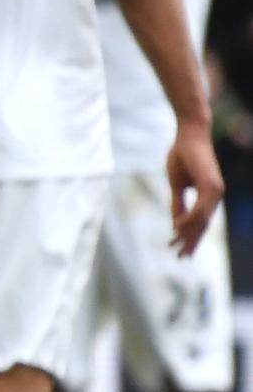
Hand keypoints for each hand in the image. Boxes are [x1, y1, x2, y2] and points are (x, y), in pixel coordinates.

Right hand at [167, 122, 224, 255]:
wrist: (190, 134)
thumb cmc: (182, 155)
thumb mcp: (176, 183)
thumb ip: (177, 202)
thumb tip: (176, 222)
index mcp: (208, 195)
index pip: (200, 221)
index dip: (189, 236)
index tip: (179, 250)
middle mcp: (215, 195)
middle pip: (203, 225)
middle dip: (191, 242)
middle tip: (181, 258)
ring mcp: (214, 190)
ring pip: (202, 220)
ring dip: (188, 235)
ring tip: (177, 248)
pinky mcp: (210, 185)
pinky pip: (199, 208)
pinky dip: (188, 220)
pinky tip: (178, 229)